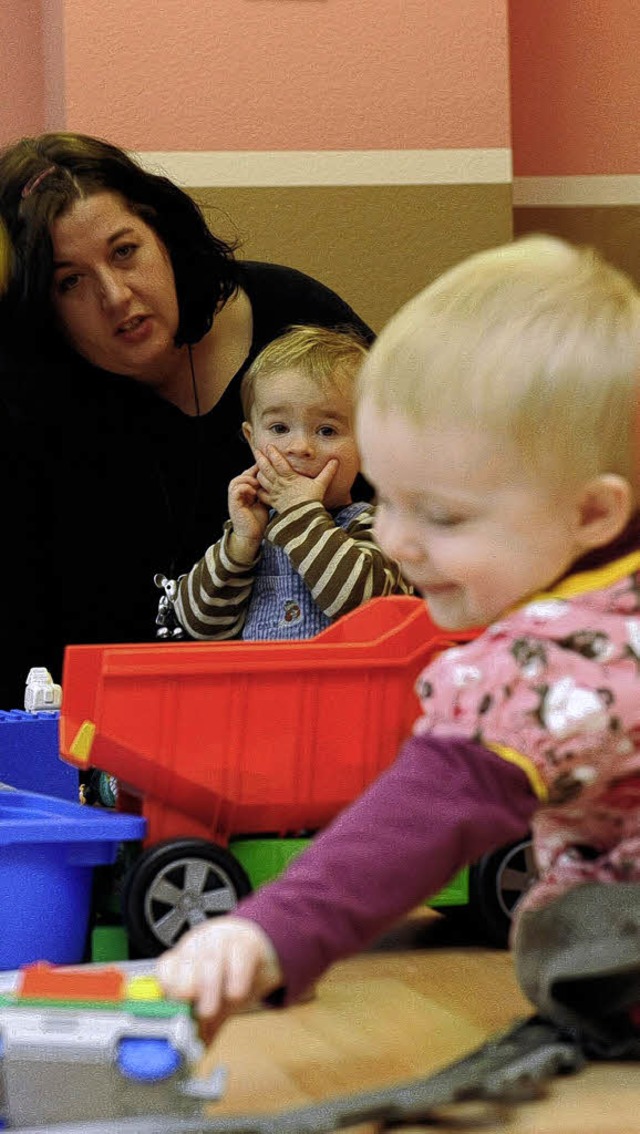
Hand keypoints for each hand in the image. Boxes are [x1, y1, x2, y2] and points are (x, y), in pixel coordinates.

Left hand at [156, 916, 283, 1032]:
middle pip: (187, 962)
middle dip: (185, 987)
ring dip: (208, 988)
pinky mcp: (247, 942)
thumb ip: (202, 1026)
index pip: (167, 968)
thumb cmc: (230, 976)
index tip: (171, 1010)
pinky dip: (237, 977)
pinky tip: (235, 993)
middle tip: (183, 1012)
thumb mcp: (214, 1003)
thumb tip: (189, 1059)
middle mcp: (199, 947)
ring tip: (208, 1012)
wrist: (261, 951)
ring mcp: (222, 941)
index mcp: (184, 959)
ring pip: (210, 959)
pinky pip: (240, 955)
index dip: (167, 988)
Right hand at [227, 465, 268, 560]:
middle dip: (253, 472)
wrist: (251, 536)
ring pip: (237, 480)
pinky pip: (236, 489)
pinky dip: (245, 488)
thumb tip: (278, 484)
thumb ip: (266, 493)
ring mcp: (235, 498)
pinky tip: (254, 492)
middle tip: (264, 474)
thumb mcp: (265, 503)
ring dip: (248, 480)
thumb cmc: (258, 522)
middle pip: (243, 475)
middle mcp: (239, 493)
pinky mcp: (234, 503)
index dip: (258, 470)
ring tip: (257, 484)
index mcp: (246, 492)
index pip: (250, 475)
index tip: (269, 469)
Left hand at [255, 447, 337, 512]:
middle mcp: (280, 484)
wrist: (304, 517)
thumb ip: (327, 472)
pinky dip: (259, 490)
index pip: (278, 462)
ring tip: (255, 467)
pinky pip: (262, 495)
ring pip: (263, 480)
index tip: (268, 446)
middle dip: (261, 459)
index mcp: (290, 477)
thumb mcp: (321, 484)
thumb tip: (336, 461)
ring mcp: (275, 493)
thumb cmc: (312, 500)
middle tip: (256, 451)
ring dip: (258, 472)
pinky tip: (257, 487)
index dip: (273, 453)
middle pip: (267, 468)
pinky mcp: (273, 503)